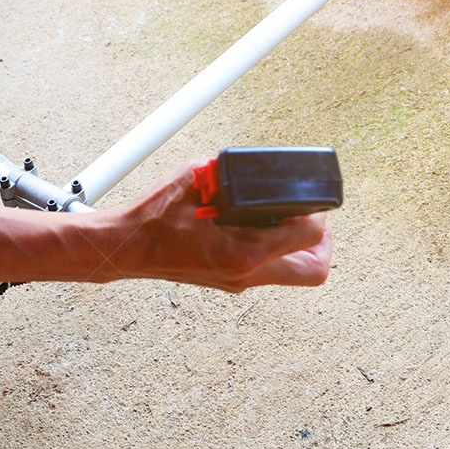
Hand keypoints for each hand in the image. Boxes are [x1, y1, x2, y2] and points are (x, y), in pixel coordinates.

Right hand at [105, 163, 332, 291]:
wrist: (127, 248)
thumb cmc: (154, 217)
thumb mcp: (196, 180)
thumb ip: (233, 174)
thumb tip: (255, 167)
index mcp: (244, 252)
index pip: (310, 237)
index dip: (318, 214)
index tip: (307, 199)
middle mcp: (247, 273)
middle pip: (315, 270)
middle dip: (322, 242)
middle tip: (310, 217)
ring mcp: (240, 282)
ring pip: (295, 273)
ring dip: (300, 247)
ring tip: (285, 218)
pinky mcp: (231, 281)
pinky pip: (271, 269)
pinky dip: (276, 249)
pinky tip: (259, 226)